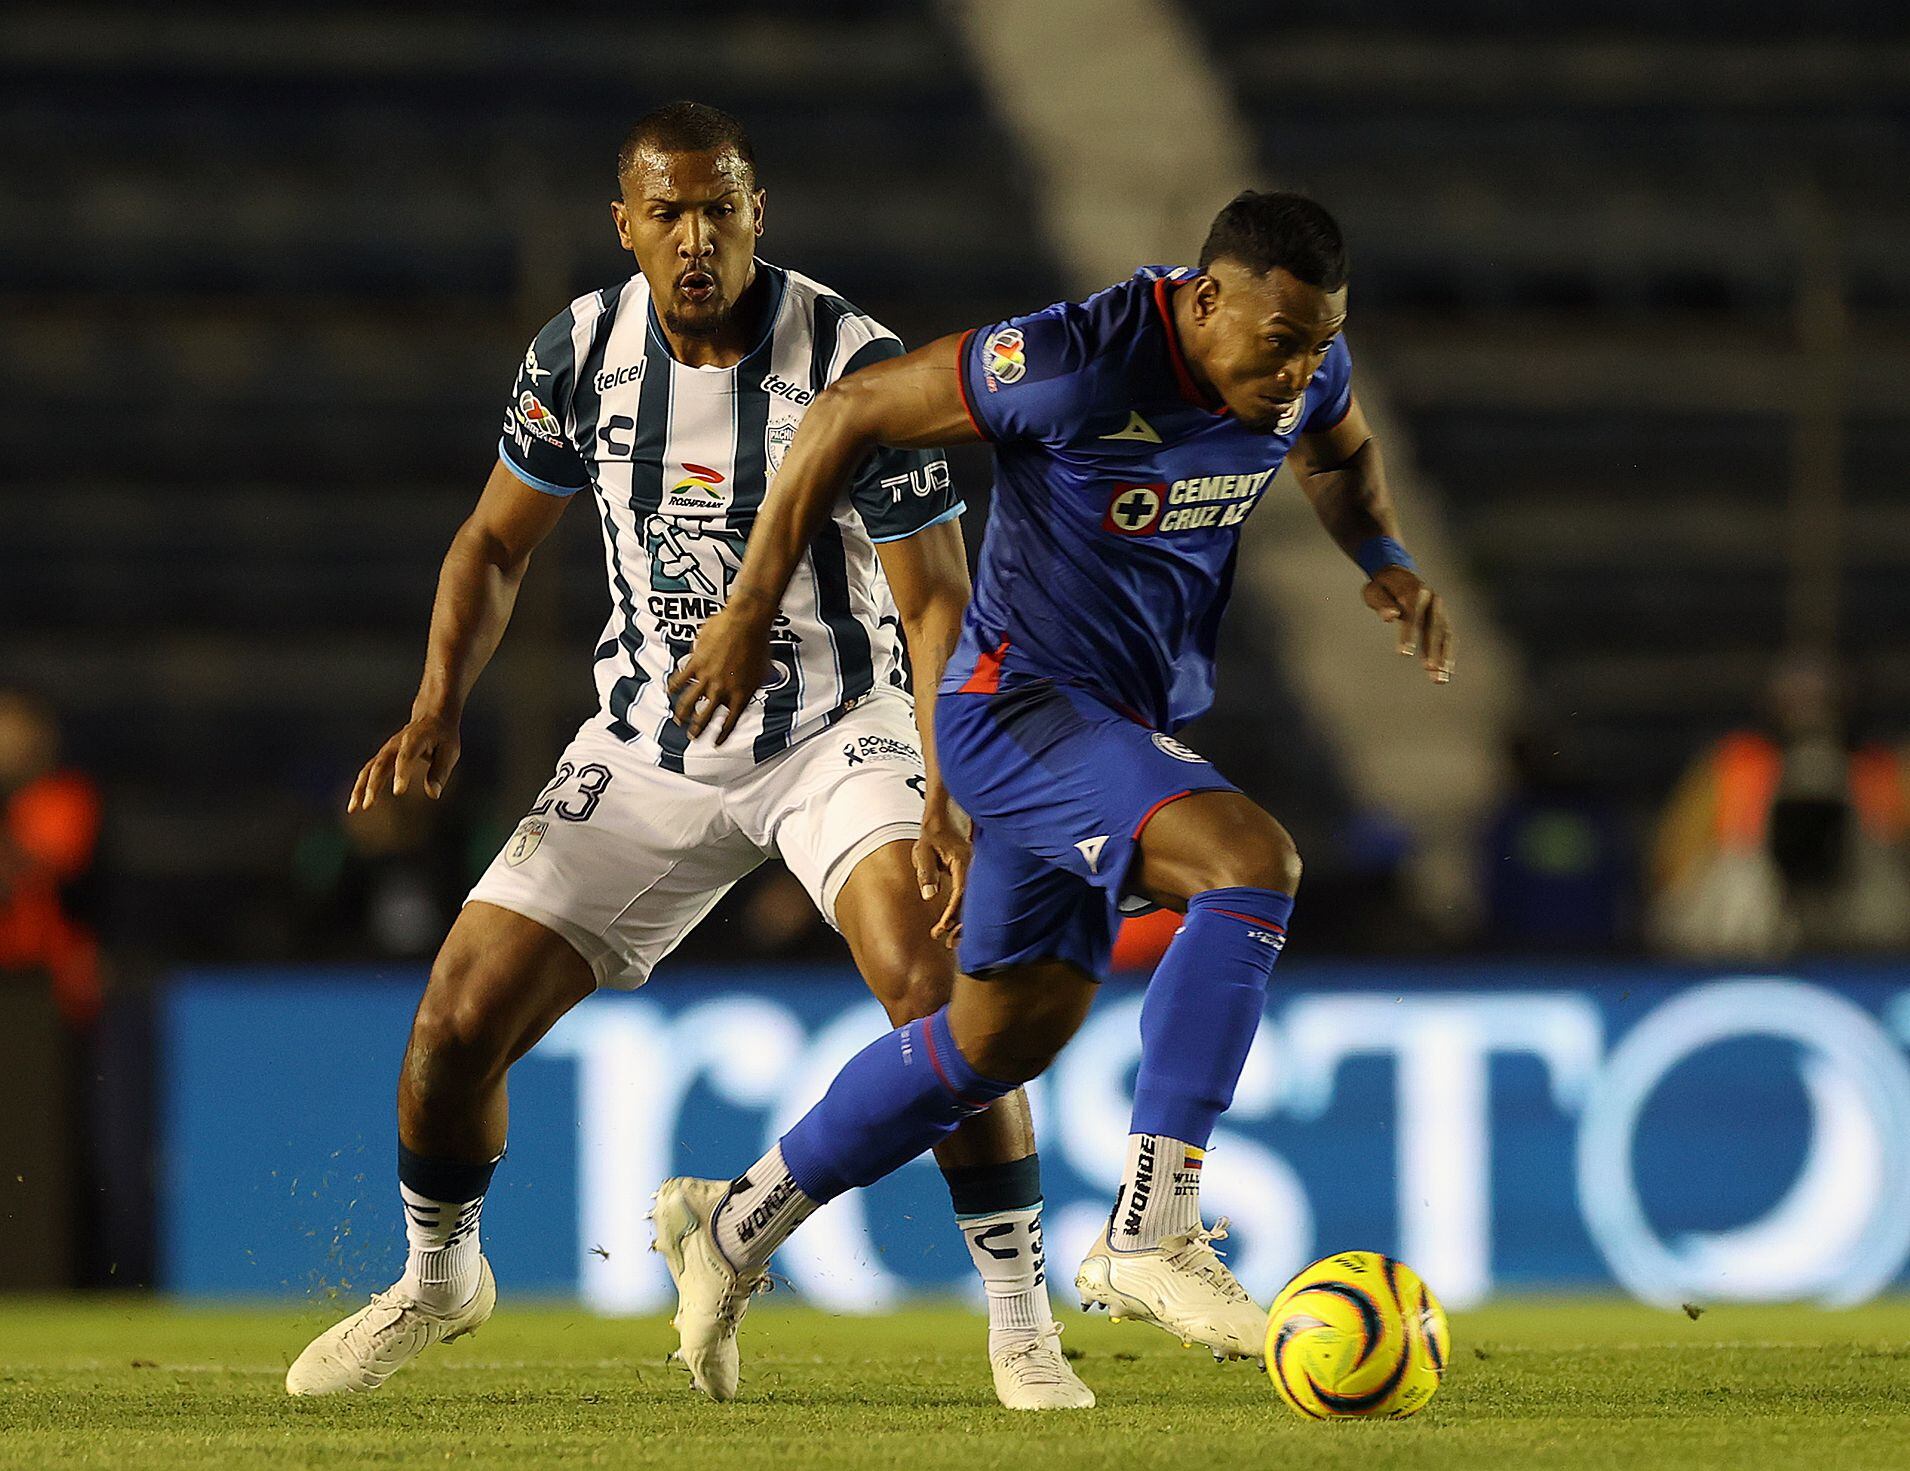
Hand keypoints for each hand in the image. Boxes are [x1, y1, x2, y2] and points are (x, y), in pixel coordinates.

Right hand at [348, 711, 459, 811]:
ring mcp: (386, 750)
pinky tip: (355, 806)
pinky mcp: (382, 758)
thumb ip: (440, 771)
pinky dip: (360, 788)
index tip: (398, 792)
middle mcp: (395, 744)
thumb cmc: (443, 737)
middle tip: (369, 805)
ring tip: (354, 809)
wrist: (431, 717)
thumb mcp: (450, 751)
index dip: (401, 773)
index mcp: (415, 739)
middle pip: (381, 764)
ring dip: (360, 788)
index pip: (406, 756)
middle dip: (373, 785)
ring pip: (369, 769)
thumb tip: (433, 794)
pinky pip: (367, 773)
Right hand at [667, 602, 774, 742]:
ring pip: (690, 702)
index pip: (731, 722)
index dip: (722, 734)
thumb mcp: (762, 670)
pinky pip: (681, 679)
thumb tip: (750, 688)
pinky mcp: (696, 663)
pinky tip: (670, 691)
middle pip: (706, 716)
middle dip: (697, 730)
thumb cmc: (759, 642)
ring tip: (679, 720)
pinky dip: (674, 686)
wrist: (747, 622)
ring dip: (682, 714)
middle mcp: (723, 689)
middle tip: (692, 736)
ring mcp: (708, 677)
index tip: (716, 743)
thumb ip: (752, 684)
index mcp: (742, 693)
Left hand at [913, 792, 970, 948]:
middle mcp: (972, 870)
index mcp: (963, 863)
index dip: (951, 914)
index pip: (960, 894)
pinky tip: (955, 924)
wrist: (943, 817)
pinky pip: (969, 896)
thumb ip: (926, 872)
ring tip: (950, 940)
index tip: (940, 929)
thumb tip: (930, 897)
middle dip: (961, 925)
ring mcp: (973, 873)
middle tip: (948, 944)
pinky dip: (963, 911)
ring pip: (972, 902)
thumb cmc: (932, 833)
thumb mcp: (923, 851)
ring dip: (962, 921)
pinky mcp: (969, 875)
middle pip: (971, 903)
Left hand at [1362, 566, 1454, 683]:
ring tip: (1440, 679)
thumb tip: (1390, 616)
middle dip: (1432, 649)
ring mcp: (1440, 608)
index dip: (1408, 634)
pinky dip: (1448, 654)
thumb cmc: (1382, 586)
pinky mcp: (1443, 617)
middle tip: (1430, 670)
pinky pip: (1448, 637)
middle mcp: (1432, 599)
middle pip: (1434, 626)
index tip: (1403, 653)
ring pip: (1445, 634)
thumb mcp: (1374, 590)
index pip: (1412, 614)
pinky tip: (1446, 673)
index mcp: (1414, 589)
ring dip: (1444, 657)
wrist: (1398, 573)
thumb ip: (1382, 603)